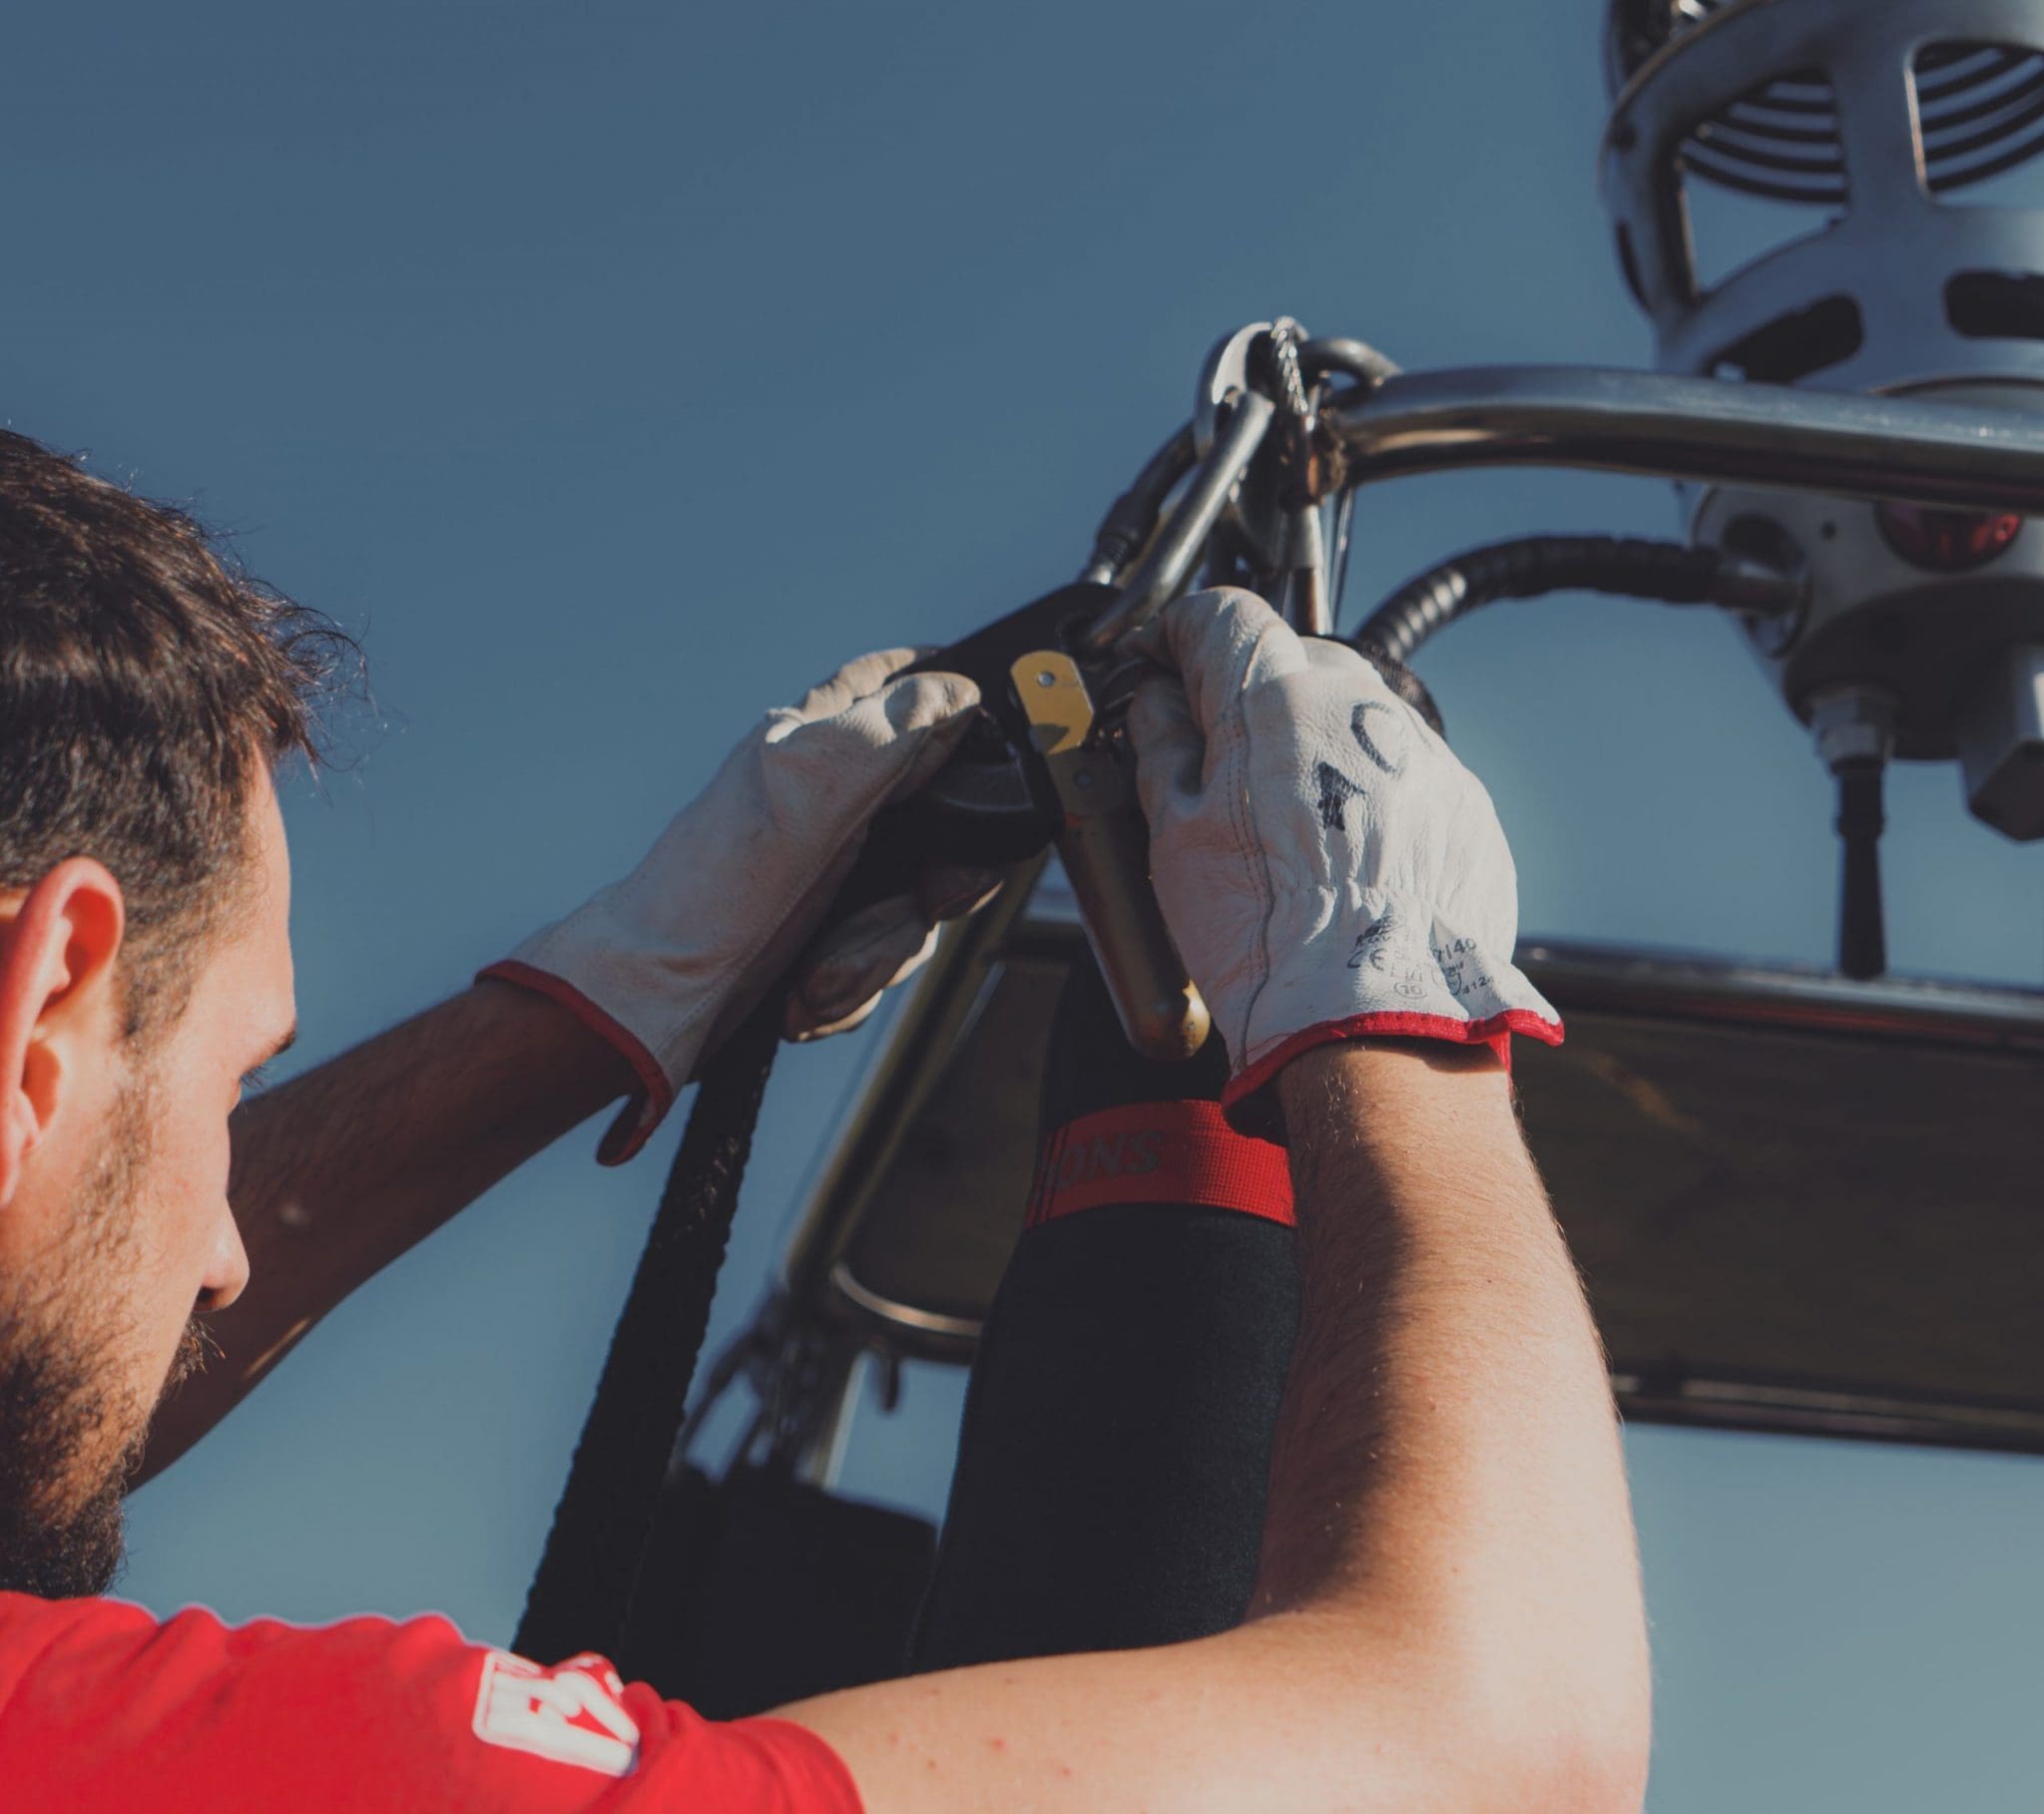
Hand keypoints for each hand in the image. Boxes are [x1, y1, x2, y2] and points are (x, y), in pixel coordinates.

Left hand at [484, 648, 989, 1162]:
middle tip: (917, 902)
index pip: (899, 687)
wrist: (656, 998)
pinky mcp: (823, 929)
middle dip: (933, 881)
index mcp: (819, 745)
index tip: (985, 748)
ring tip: (824, 972)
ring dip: (879, 951)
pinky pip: (881, 956)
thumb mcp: (807, 794)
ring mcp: (830, 868)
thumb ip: (884, 734)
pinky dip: (853, 987)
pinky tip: (810, 993)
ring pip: (914, 900)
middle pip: (939, 815)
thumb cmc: (711, 891)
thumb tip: (953, 688)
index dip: (951, 704)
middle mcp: (829, 800)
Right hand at [1127, 589, 1559, 1113]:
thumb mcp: (1175, 837)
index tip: (1168, 661)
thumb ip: (1163, 748)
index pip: (1223, 616)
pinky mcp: (1464, 804)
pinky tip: (1348, 861)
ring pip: (1358, 716)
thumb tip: (1160, 704)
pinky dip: (1373, 797)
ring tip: (1292, 831)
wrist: (1371, 1016)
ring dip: (1319, 744)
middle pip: (1298, 657)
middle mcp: (1360, 707)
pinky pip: (1407, 775)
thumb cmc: (1264, 936)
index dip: (1183, 634)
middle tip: (1223, 759)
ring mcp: (1422, 753)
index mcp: (1276, 701)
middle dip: (1256, 691)